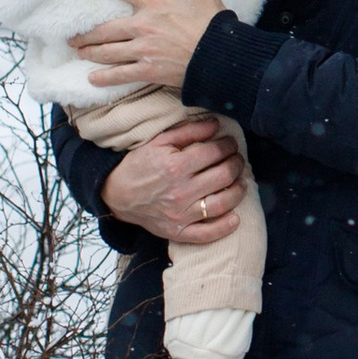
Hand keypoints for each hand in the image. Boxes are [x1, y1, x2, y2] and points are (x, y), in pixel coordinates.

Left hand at [72, 0, 224, 95]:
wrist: (222, 57)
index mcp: (154, 3)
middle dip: (85, 34)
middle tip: (72, 37)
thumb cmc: (213, 25)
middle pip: (104, 29)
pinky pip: (120, 75)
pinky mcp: (148, 70)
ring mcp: (143, 50)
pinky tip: (93, 79)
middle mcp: (142, 25)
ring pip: (107, 51)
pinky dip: (104, 78)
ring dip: (90, 53)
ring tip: (80, 53)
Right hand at [96, 113, 247, 240]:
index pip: (214, 153)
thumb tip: (216, 124)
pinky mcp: (177, 232)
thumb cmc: (139, 165)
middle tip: (237, 159)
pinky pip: (207, 234)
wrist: (116, 194)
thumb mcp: (159, 142)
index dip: (228, 145)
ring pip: (222, 203)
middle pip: (223, 176)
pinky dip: (225, 227)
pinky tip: (236, 217)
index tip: (230, 143)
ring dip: (238, 191)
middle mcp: (180, 192)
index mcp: (175, 166)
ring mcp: (180, 215)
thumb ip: (189, 131)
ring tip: (241, 182)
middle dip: (236, 164)